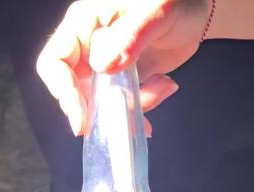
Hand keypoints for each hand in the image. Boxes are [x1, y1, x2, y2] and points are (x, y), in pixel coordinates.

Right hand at [36, 0, 209, 134]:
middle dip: (102, 108)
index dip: (64, 92)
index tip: (81, 119)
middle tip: (126, 117)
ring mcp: (109, 66)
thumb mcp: (152, 10)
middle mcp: (91, 47)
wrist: (198, 8)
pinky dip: (144, 106)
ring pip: (104, 102)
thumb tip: (102, 65)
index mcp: (84, 24)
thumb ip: (128, 36)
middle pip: (77, 89)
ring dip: (131, 106)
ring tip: (163, 86)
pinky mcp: (127, 79)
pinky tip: (166, 85)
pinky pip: (125, 104)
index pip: (55, 62)